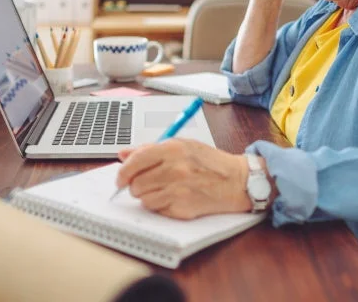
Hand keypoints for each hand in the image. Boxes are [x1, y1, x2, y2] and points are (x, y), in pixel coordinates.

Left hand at [116, 139, 251, 219]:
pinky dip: (160, 206)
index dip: (123, 172)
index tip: (121, 178)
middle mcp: (174, 169)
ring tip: (163, 190)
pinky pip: (157, 210)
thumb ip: (150, 149)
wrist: (236, 181)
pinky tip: (173, 198)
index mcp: (173, 149)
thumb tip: (123, 154)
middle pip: (136, 184)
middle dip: (137, 186)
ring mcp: (178, 190)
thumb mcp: (182, 146)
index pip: (135, 162)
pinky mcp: (183, 208)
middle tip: (147, 184)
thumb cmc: (210, 163)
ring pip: (143, 199)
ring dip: (148, 197)